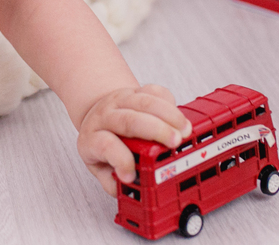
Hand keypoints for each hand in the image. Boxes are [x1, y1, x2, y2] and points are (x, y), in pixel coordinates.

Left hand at [77, 84, 191, 195]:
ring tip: (185, 130)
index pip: (105, 145)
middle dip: (156, 130)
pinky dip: (169, 101)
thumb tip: (128, 187)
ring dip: (169, 115)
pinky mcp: (134, 91)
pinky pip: (153, 91)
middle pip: (128, 120)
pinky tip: (179, 116)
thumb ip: (111, 180)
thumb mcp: (98, 166)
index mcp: (93, 139)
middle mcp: (105, 117)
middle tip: (175, 143)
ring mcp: (119, 101)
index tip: (132, 176)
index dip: (121, 160)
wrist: (96, 114)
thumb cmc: (100, 144)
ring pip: (144, 101)